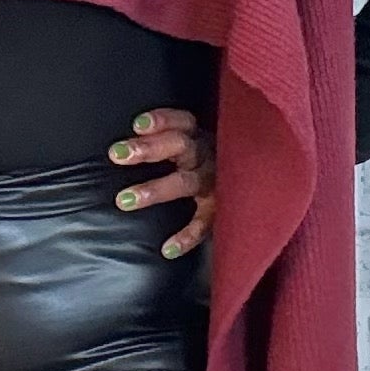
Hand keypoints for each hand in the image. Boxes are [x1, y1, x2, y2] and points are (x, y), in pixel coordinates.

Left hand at [105, 106, 215, 260]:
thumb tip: (119, 150)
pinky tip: (167, 249)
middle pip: (181, 146)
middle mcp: (208, 156)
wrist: (252, 189)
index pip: (183, 122)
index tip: (137, 125)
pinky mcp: (221, 210)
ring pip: (186, 182)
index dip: (162, 120)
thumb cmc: (201, 166)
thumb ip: (163, 145)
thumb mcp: (189, 148)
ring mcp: (216, 183)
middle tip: (117, 154)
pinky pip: (205, 223)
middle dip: (149, 148)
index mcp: (199, 137)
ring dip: (156, 189)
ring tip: (124, 200)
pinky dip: (187, 236)